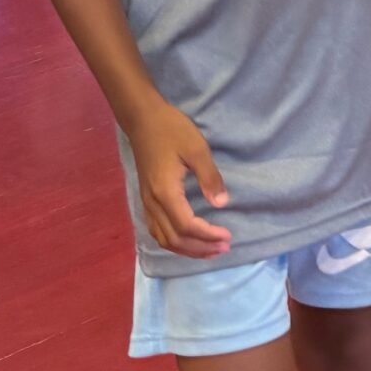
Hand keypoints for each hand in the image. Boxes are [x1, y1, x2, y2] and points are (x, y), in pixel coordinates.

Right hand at [122, 100, 232, 257]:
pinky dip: (174, 241)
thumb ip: (209, 177)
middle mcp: (152, 203)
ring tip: (210, 250)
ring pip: (163, 238)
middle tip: (224, 247)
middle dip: (200, 248)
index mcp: (165, 192)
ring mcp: (146, 203)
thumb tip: (222, 204)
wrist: (143, 120)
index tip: (228, 236)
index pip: (186, 226)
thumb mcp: (197, 148)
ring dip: (187, 249)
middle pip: (174, 239)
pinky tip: (188, 240)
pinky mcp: (146, 199)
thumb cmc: (172, 130)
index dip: (208, 236)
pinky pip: (157, 230)